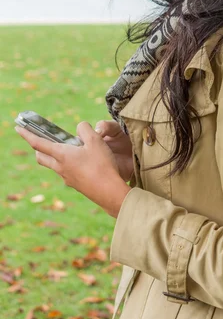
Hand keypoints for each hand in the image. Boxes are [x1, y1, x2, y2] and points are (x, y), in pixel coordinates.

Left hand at [14, 122, 130, 217]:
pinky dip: (67, 165)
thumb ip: (85, 129)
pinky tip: (81, 163)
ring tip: (65, 150)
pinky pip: (65, 172)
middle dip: (38, 148)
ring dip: (53, 157)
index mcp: (62, 154)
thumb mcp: (95, 140)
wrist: (108, 191)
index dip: (27, 134)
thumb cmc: (101, 165)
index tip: (17, 128)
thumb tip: (80, 127)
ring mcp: (67, 178)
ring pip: (53, 165)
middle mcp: (60, 167)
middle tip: (40, 140)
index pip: (38, 143)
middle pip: (41, 157)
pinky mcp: (75, 184)